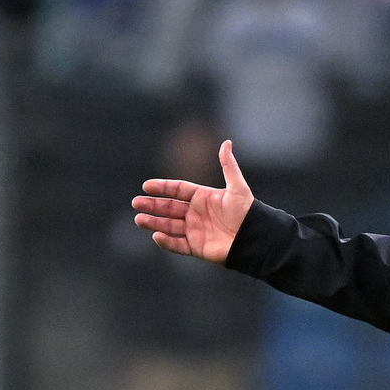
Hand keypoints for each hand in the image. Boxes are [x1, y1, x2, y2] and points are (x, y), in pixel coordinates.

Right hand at [132, 140, 253, 263]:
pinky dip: (167, 241)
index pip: (178, 190)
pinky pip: (178, 244)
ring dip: (154, 222)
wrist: (253, 238)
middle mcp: (196, 213)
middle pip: (169, 208)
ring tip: (139, 219)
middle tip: (136, 203)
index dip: (162, 188)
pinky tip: (156, 235)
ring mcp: (195, 230)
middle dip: (152, 205)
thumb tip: (226, 142)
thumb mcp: (237, 187)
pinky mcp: (196, 247)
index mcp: (203, 197)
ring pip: (169, 226)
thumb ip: (228, 166)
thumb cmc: (246, 212)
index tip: (146, 186)